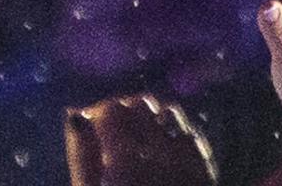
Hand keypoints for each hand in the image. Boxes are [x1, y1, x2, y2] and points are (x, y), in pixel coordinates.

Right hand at [64, 94, 218, 185]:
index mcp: (126, 163)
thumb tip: (74, 115)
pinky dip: (176, 132)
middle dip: (123, 111)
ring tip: (136, 139)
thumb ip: (82, 158)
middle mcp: (162, 154)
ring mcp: (189, 163)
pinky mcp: (207, 175)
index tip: (89, 127)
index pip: (112, 109)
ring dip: (151, 117)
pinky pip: (191, 136)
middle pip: (141, 104)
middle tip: (109, 134)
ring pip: (170, 113)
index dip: (98, 113)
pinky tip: (164, 150)